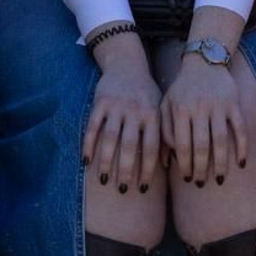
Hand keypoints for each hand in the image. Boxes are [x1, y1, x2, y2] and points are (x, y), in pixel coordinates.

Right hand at [83, 61, 161, 195]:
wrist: (127, 65)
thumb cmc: (146, 94)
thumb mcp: (160, 111)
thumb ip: (165, 135)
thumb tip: (169, 165)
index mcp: (153, 116)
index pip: (151, 148)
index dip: (147, 169)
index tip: (142, 188)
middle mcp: (135, 112)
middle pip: (130, 145)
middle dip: (125, 169)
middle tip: (122, 189)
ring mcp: (116, 106)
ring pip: (110, 138)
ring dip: (106, 161)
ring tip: (103, 179)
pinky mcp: (100, 102)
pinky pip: (92, 126)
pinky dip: (88, 144)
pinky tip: (86, 160)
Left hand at [160, 57, 245, 187]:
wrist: (203, 63)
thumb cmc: (181, 90)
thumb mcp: (166, 105)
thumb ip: (164, 130)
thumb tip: (168, 159)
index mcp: (180, 109)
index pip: (182, 144)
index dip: (185, 164)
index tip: (186, 178)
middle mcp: (199, 108)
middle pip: (201, 145)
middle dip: (201, 168)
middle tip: (201, 183)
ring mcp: (218, 106)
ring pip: (221, 140)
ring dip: (221, 163)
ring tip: (219, 179)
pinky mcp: (234, 104)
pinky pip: (240, 129)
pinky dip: (241, 147)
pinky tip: (240, 163)